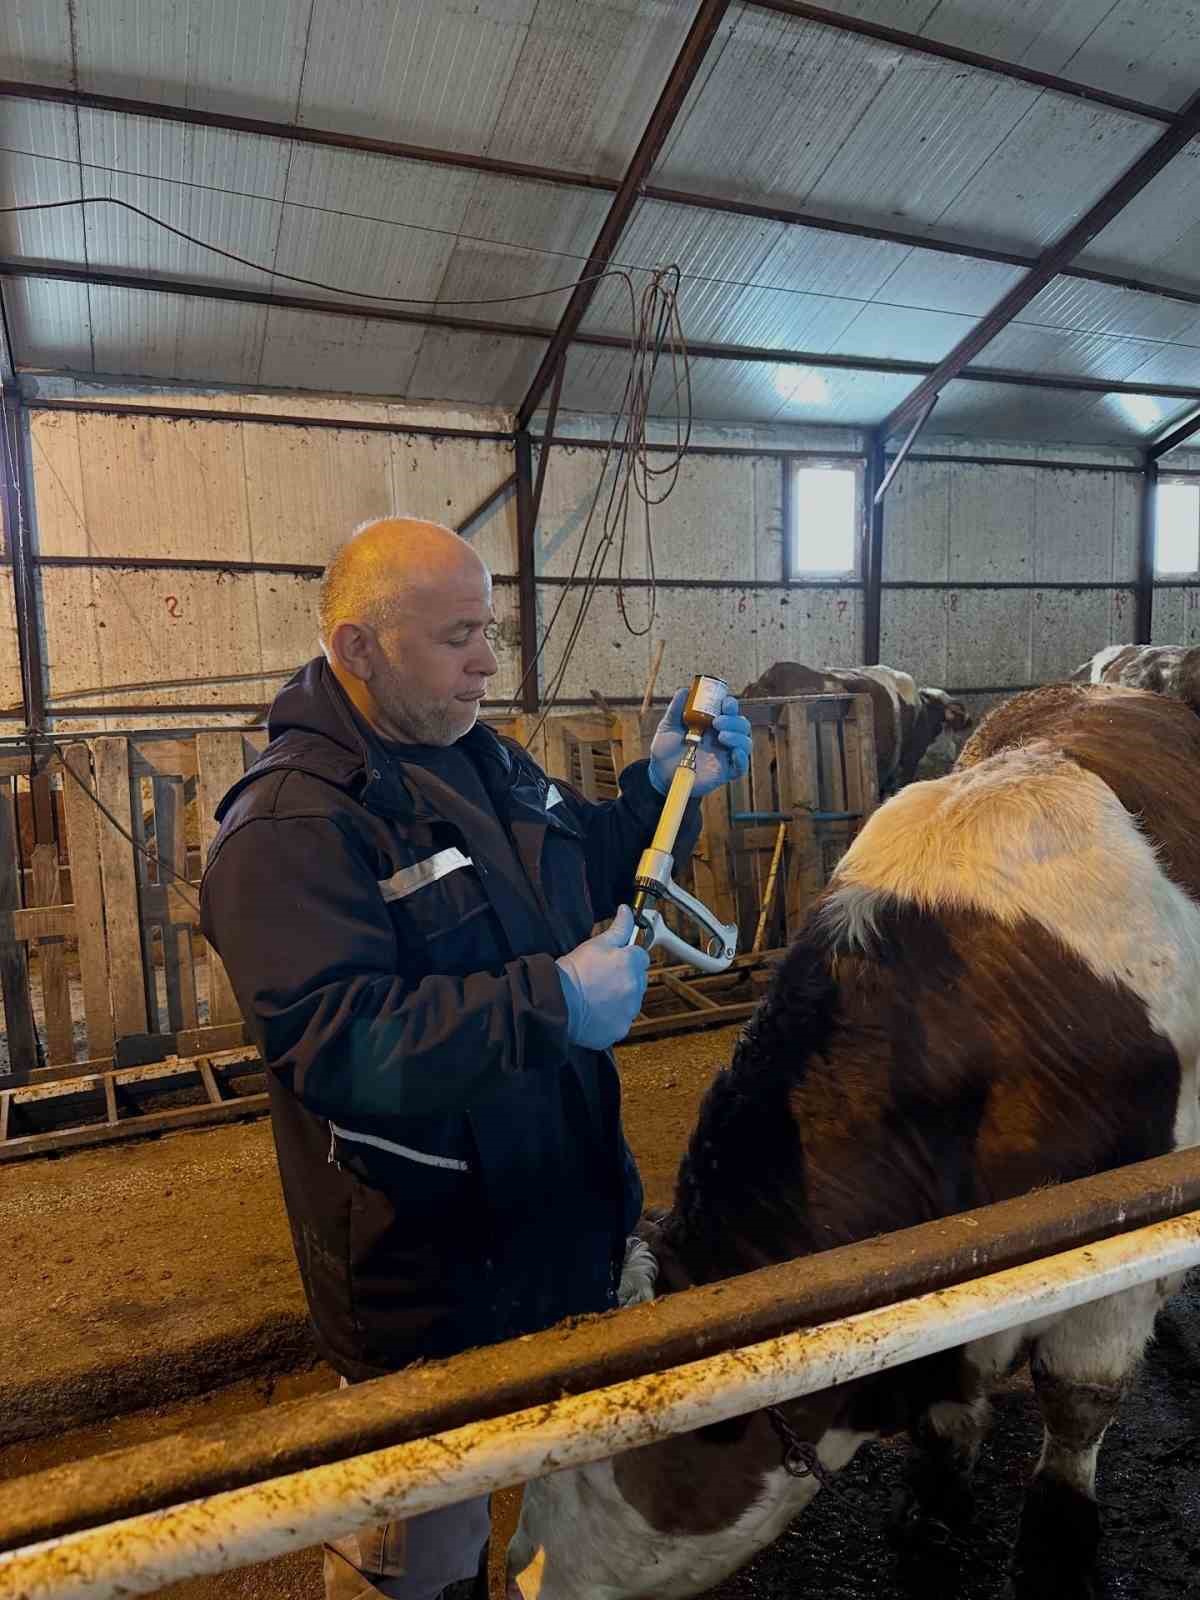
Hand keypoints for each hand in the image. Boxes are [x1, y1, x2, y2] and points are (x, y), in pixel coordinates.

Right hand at [555, 906, 650, 1050]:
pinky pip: (622, 1021)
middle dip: (627, 977)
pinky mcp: (620, 1028)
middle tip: (603, 978)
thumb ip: (617, 928)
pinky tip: (596, 1012)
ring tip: (597, 996)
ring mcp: (629, 1010)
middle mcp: (635, 987)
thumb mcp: (594, 944)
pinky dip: (613, 1017)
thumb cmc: (572, 972)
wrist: (556, 1003)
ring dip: (621, 998)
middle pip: (640, 979)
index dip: (627, 957)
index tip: (615, 961)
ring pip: (632, 1001)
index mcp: (631, 963)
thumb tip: (626, 911)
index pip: (641, 956)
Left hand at [649, 687, 751, 797]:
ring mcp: (725, 754)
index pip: (729, 710)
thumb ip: (676, 709)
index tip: (725, 703)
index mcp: (712, 722)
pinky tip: (734, 753)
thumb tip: (685, 690)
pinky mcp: (725, 772)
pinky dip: (741, 758)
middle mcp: (722, 737)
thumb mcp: (668, 726)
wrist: (660, 773)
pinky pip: (742, 766)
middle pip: (741, 725)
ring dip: (738, 737)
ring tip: (721, 736)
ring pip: (745, 743)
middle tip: (717, 722)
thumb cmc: (666, 748)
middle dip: (734, 720)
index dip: (731, 705)